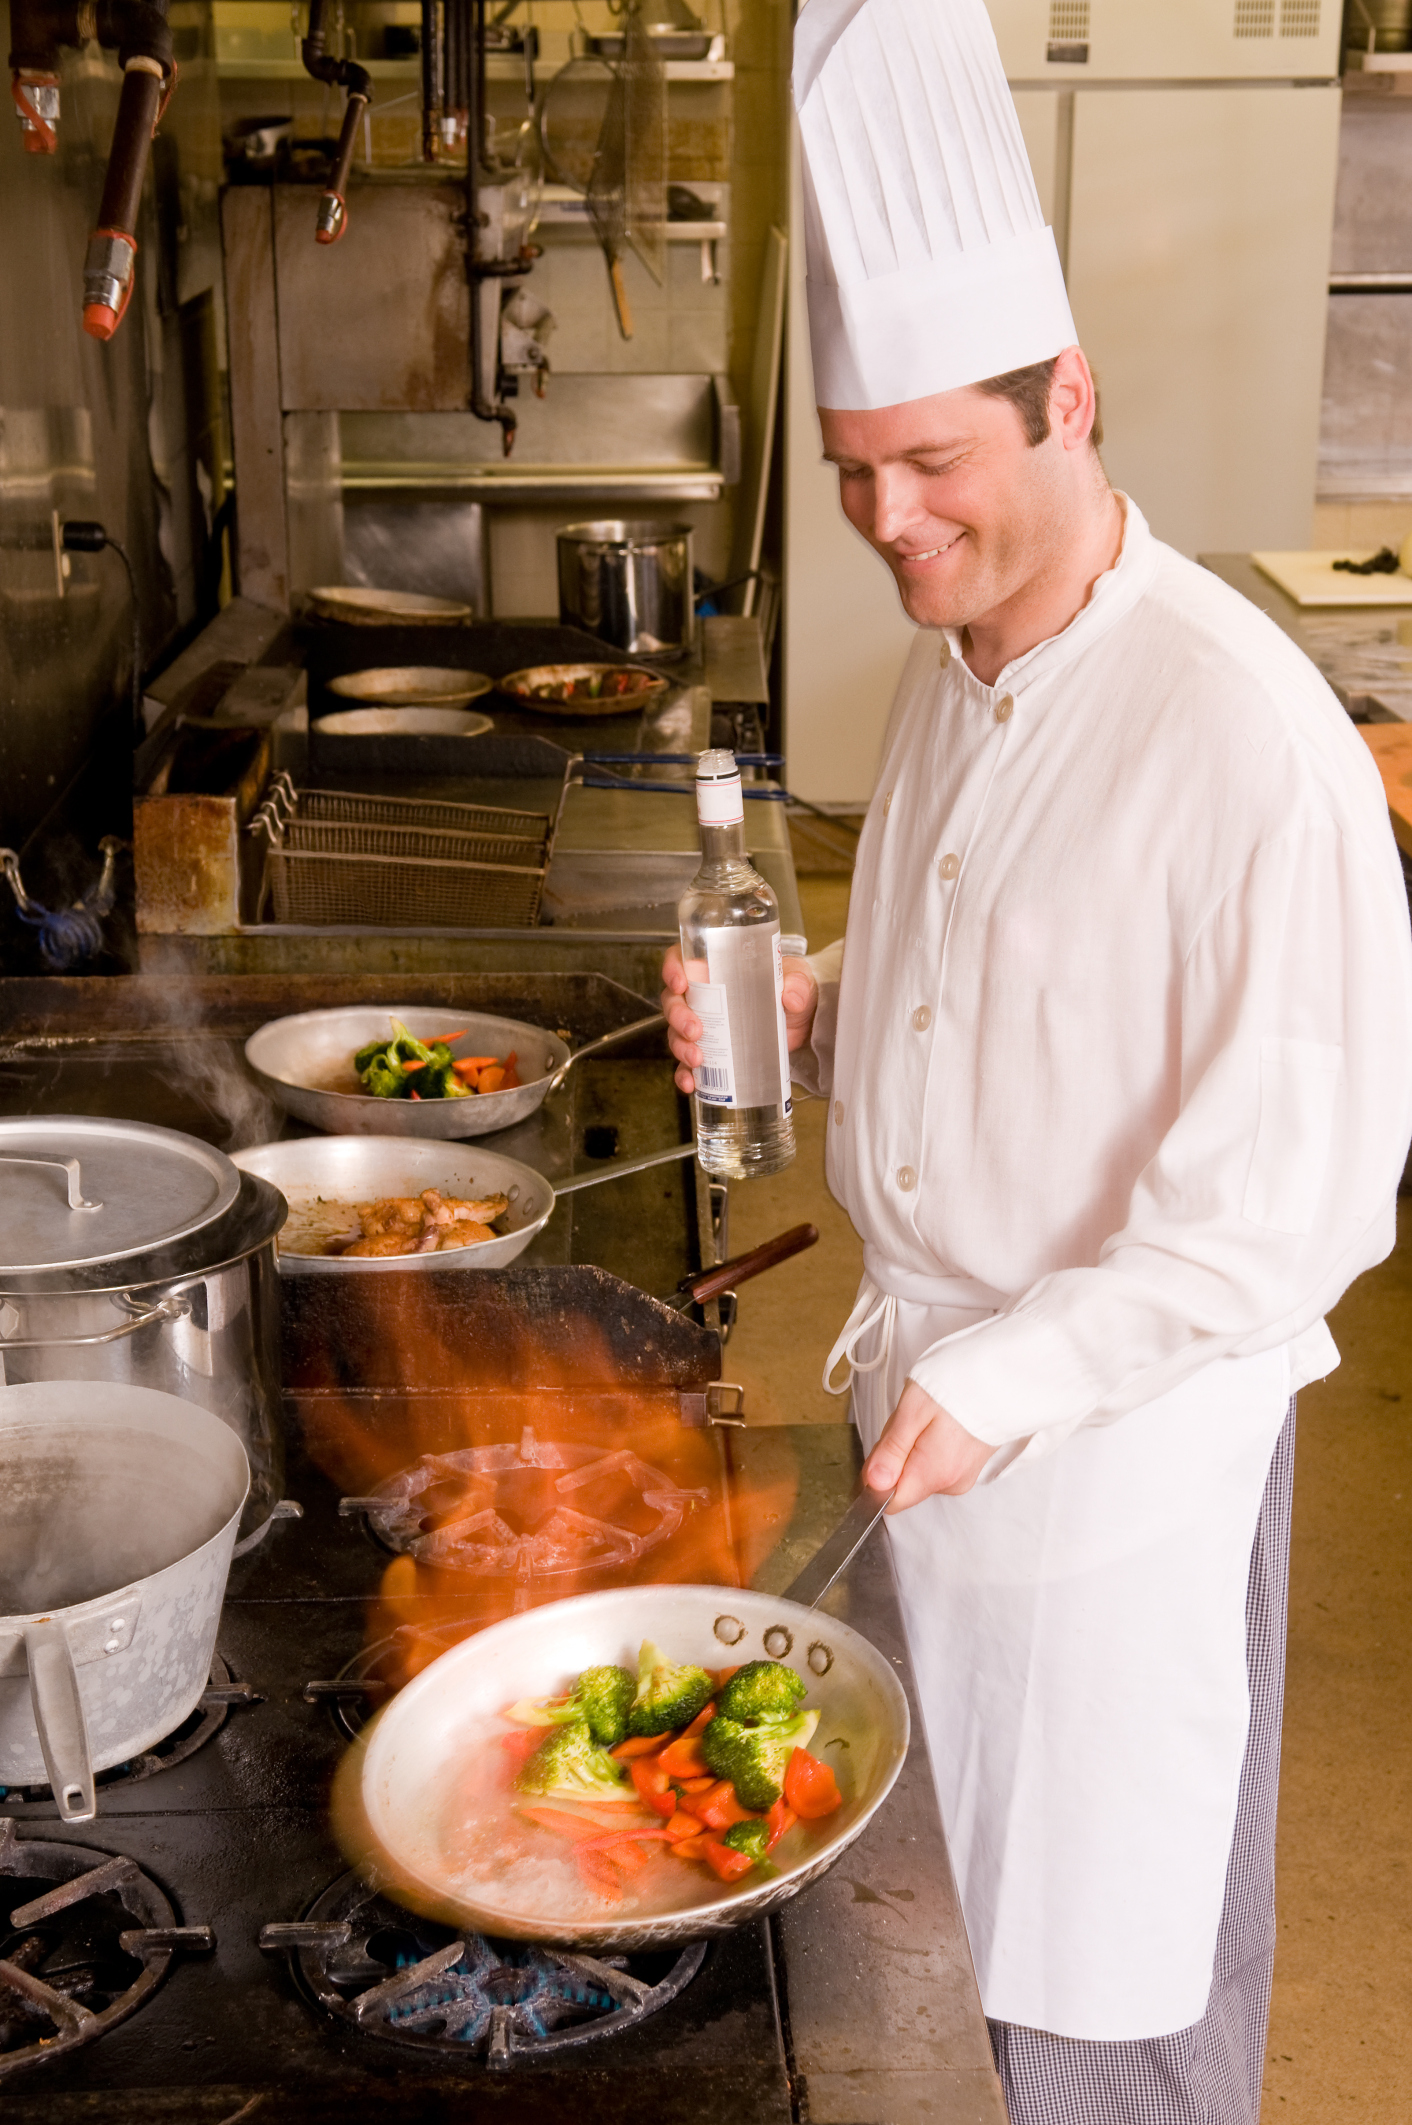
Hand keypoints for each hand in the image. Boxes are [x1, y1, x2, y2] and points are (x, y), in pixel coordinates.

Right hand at [660, 944, 818, 1095]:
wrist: (803, 1021)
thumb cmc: (792, 989)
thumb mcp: (797, 979)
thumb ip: (796, 984)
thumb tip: (791, 999)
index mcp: (716, 968)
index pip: (682, 960)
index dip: (673, 968)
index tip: (680, 983)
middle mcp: (703, 996)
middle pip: (674, 1001)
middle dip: (678, 1016)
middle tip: (695, 1030)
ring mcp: (705, 1025)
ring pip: (676, 1033)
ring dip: (680, 1046)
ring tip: (697, 1058)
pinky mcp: (712, 1051)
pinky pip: (687, 1063)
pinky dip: (685, 1074)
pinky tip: (690, 1082)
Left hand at [862, 1379, 994, 1507]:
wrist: (1001, 1374)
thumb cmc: (959, 1385)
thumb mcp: (913, 1409)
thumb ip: (892, 1450)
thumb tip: (874, 1483)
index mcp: (934, 1474)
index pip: (889, 1501)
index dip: (877, 1476)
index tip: (884, 1446)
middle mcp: (950, 1483)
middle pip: (902, 1483)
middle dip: (896, 1454)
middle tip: (909, 1421)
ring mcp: (962, 1476)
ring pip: (917, 1471)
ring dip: (911, 1447)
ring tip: (928, 1417)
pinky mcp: (968, 1466)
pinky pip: (935, 1463)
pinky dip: (928, 1445)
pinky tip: (939, 1422)